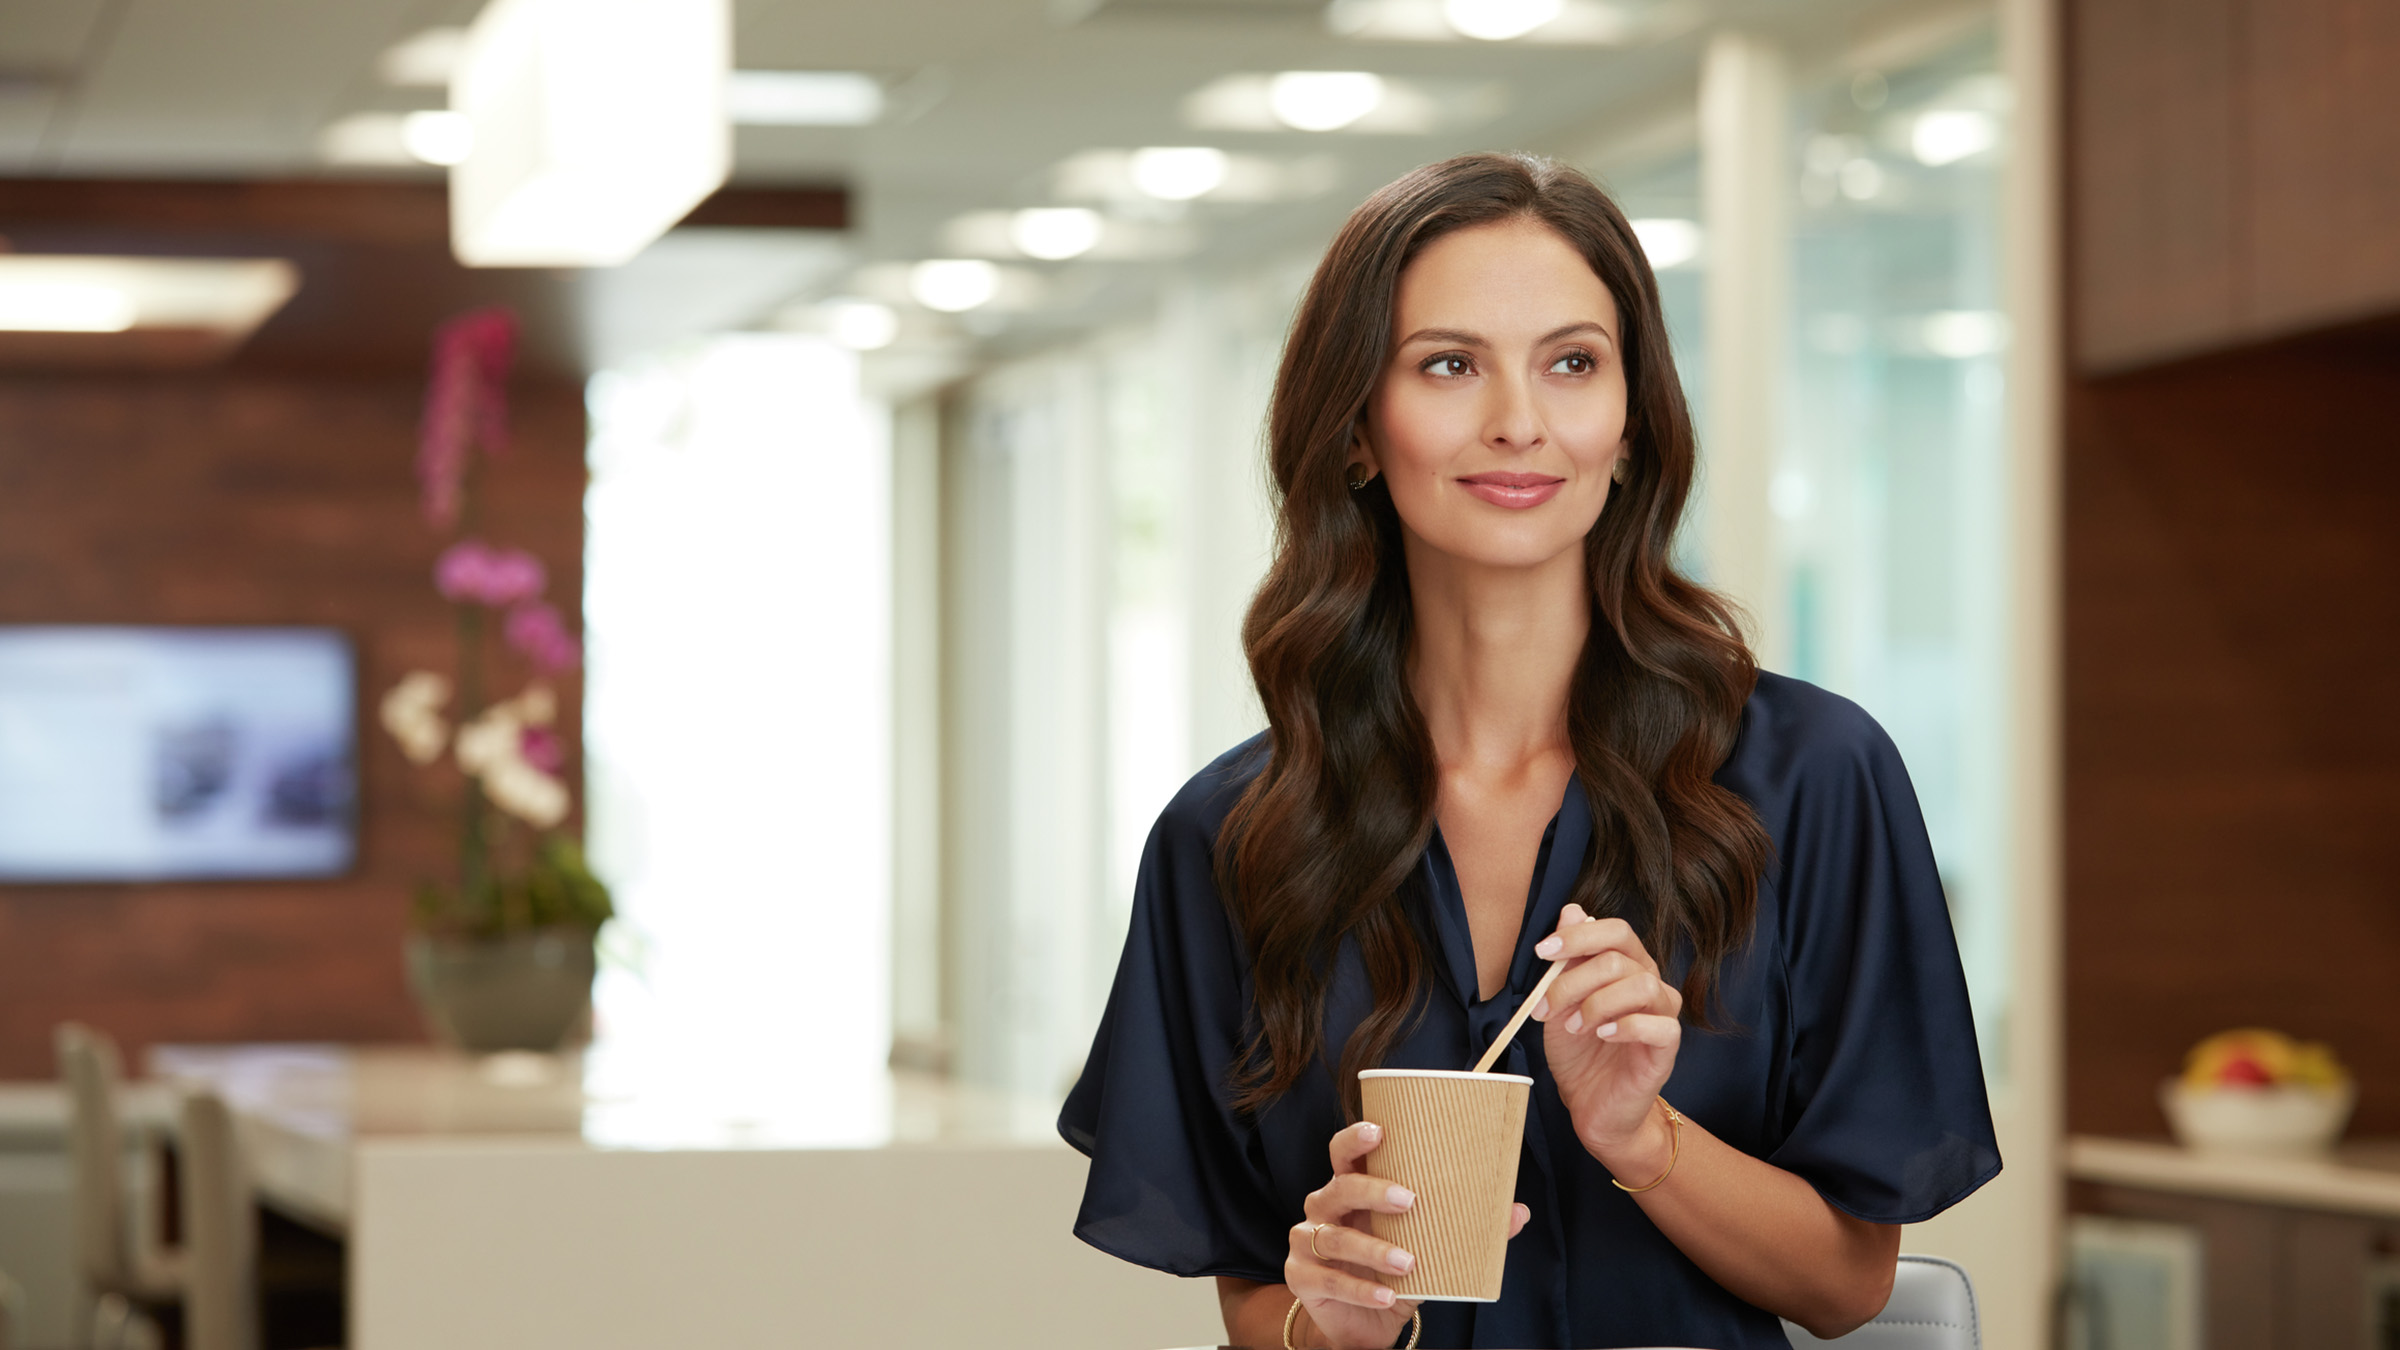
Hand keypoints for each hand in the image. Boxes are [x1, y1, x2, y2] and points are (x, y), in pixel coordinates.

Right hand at [1285, 1121, 1531, 1347]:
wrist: (1360, 1324)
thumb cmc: (1390, 1272)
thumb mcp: (1427, 1248)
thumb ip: (1464, 1229)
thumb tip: (1518, 1212)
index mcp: (1350, 1190)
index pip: (1344, 1154)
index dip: (1355, 1139)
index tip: (1378, 1130)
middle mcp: (1323, 1208)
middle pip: (1339, 1188)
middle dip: (1373, 1190)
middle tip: (1410, 1200)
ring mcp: (1307, 1243)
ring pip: (1336, 1237)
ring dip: (1373, 1249)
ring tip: (1408, 1263)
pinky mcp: (1302, 1277)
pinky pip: (1330, 1280)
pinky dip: (1361, 1290)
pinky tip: (1387, 1295)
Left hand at [1530, 904, 1683, 1172]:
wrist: (1590, 1103)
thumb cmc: (1578, 1051)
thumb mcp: (1560, 1003)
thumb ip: (1567, 960)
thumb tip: (1573, 910)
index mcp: (1626, 966)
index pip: (1615, 931)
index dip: (1579, 936)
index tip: (1543, 952)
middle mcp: (1649, 983)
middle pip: (1620, 958)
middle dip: (1574, 980)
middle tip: (1546, 1007)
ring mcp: (1662, 1014)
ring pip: (1641, 985)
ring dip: (1596, 1004)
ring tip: (1575, 1027)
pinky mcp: (1668, 1047)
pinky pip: (1659, 1025)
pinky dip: (1625, 1025)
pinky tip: (1602, 1035)